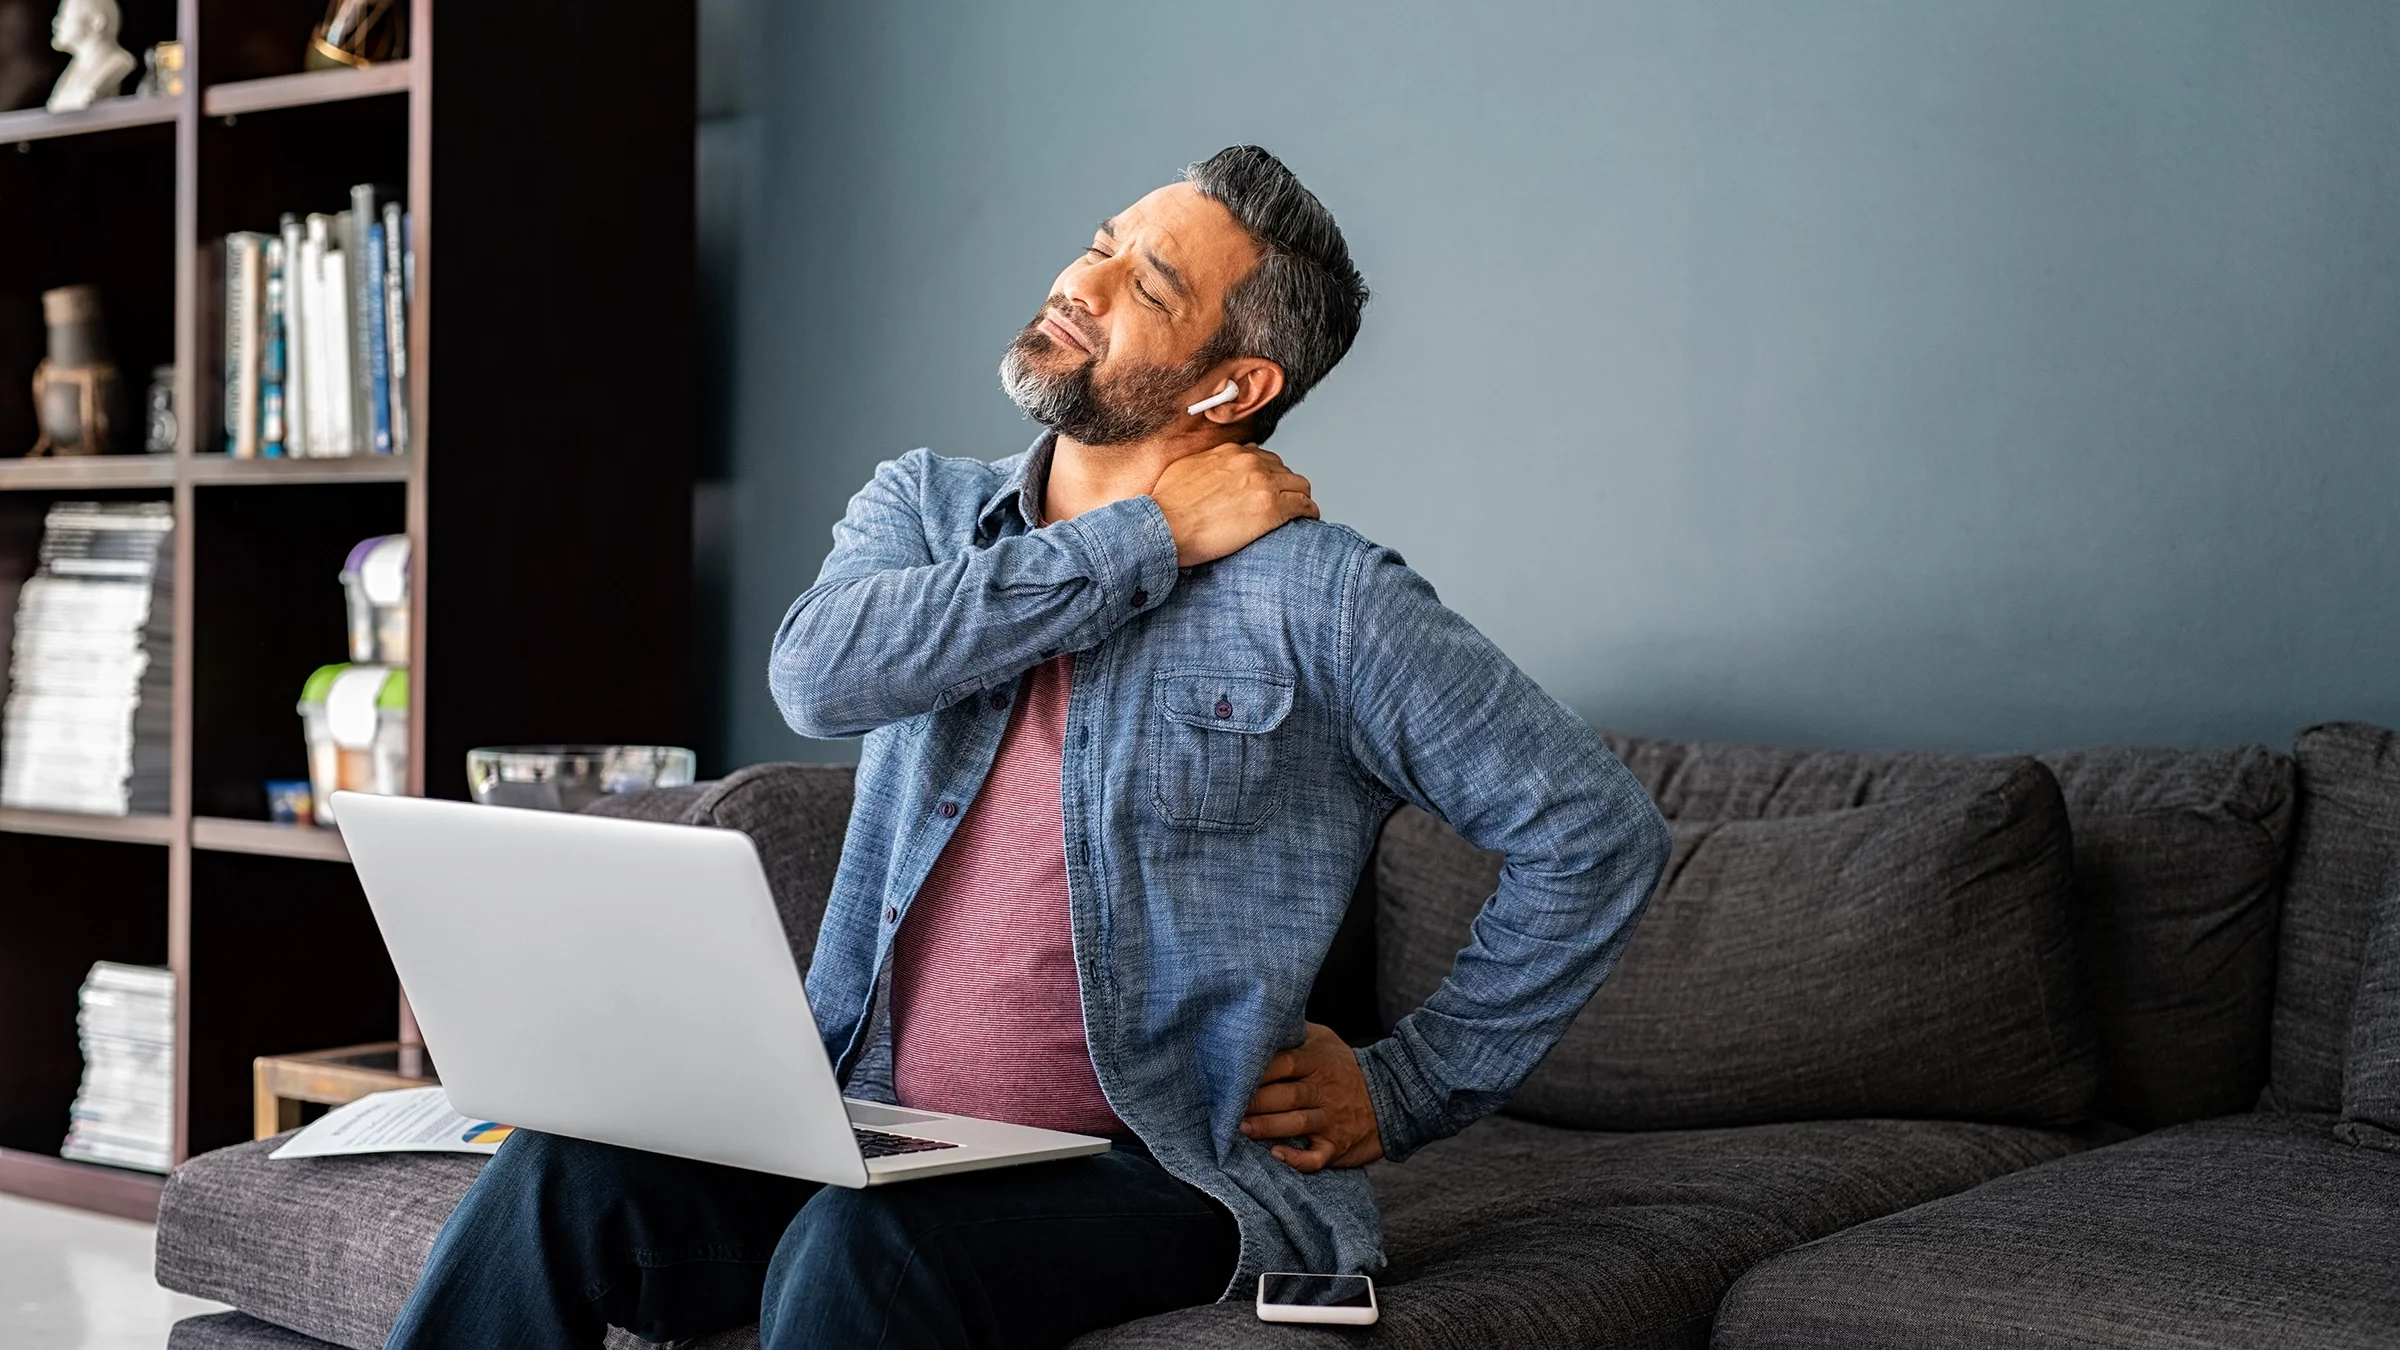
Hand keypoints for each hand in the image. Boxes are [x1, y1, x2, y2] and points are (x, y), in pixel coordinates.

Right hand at [1150, 443, 1318, 566]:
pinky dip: (1308, 513)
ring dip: (1298, 499)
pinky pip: (1304, 506)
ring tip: (1297, 514)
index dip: (1267, 476)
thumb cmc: (1166, 505)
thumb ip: (1204, 465)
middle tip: (1281, 505)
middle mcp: (1250, 463)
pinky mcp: (1271, 509)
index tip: (1265, 489)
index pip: (1263, 458)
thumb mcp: (1184, 470)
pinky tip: (1306, 521)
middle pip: (1283, 471)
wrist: (1162, 524)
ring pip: (1299, 486)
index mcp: (1231, 453)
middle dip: (1284, 487)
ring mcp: (1263, 484)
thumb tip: (1207, 471)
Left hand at [1240, 1021, 1382, 1171]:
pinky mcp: (1336, 1146)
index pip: (1284, 1063)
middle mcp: (1324, 1091)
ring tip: (1241, 1129)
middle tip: (1227, 1106)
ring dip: (1267, 1127)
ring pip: (1296, 1124)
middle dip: (1255, 1102)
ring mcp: (1331, 1119)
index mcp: (1317, 1062)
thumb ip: (1294, 1032)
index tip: (1231, 1075)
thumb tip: (1261, 1020)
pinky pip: (1316, 1157)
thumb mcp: (1324, 1040)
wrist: (1391, 1096)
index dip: (1257, 1070)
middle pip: (1286, 1095)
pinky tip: (1277, 1155)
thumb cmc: (1344, 1067)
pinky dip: (1297, 1159)